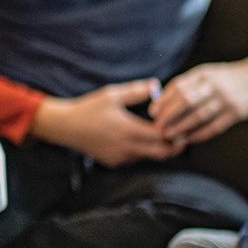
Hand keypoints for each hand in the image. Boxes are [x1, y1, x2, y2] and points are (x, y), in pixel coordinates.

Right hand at [29, 79, 182, 167]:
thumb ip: (136, 91)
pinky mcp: (114, 162)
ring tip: (163, 134)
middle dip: (174, 146)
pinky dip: (143, 151)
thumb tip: (156, 84)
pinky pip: (136, 159)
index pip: (161, 135)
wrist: (66, 127)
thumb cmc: (88, 109)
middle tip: (182, 135)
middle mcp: (126, 147)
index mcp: (127, 129)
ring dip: (158, 148)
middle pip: (161, 153)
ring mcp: (120, 157)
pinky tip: (141, 139)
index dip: (174, 131)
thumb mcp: (111, 95)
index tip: (181, 124)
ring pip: (149, 157)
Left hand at [150, 54, 247, 144]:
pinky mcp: (237, 113)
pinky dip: (200, 134)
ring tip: (170, 135)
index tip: (153, 112)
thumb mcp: (207, 74)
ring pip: (199, 115)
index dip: (164, 101)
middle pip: (186, 101)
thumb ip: (188, 85)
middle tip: (158, 126)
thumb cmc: (225, 78)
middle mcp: (214, 85)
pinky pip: (215, 126)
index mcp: (203, 74)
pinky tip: (189, 139)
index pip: (178, 87)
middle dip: (169, 115)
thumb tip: (162, 101)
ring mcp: (226, 99)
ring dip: (182, 127)